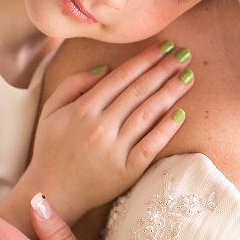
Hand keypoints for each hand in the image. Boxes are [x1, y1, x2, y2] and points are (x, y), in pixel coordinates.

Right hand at [26, 40, 192, 224]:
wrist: (51, 194)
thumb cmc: (50, 149)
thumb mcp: (51, 110)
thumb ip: (73, 83)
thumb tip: (106, 67)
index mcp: (83, 109)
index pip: (122, 77)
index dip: (145, 59)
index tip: (164, 46)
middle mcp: (100, 126)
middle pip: (139, 91)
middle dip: (164, 70)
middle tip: (184, 54)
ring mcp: (115, 150)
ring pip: (148, 114)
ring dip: (171, 92)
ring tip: (189, 76)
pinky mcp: (126, 172)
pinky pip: (150, 146)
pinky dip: (166, 129)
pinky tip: (181, 113)